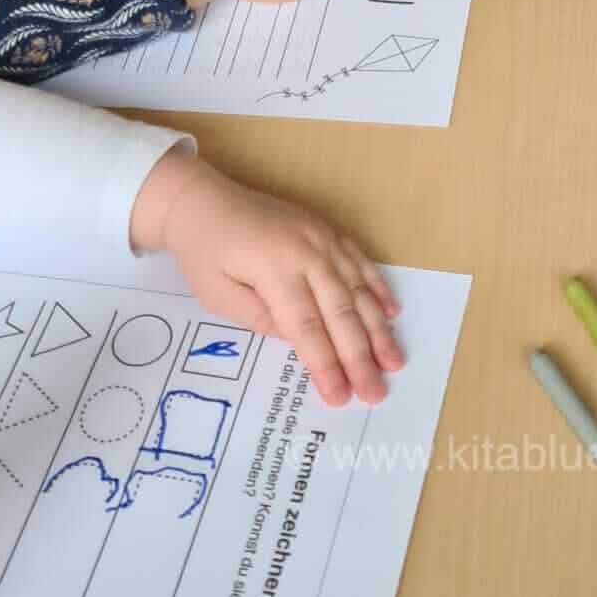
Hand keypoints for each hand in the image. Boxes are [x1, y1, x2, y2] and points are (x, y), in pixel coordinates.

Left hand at [132, 153, 403, 408]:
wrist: (202, 199)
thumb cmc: (202, 251)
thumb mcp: (216, 294)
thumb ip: (260, 319)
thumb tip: (299, 340)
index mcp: (275, 269)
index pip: (307, 328)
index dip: (326, 365)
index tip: (341, 397)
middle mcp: (308, 251)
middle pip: (341, 312)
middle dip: (360, 357)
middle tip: (376, 392)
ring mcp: (323, 237)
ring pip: (358, 289)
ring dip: (378, 329)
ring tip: (394, 361)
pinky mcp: (327, 229)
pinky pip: (360, 261)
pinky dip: (378, 288)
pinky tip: (391, 314)